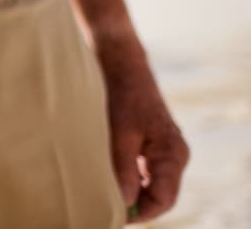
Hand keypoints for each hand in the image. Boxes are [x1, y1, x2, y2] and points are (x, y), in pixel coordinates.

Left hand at [99, 40, 187, 220]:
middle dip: (134, 206)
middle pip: (158, 195)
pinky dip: (128, 178)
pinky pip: (143, 170)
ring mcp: (164, 149)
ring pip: (150, 184)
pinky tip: (105, 177)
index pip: (163, 200)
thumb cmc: (119, 94)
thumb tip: (124, 203)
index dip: (139, 214)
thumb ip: (123, 169)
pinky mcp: (150, 142)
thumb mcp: (119, 134)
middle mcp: (174, 156)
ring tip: (101, 195)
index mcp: (172, 156)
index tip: (113, 216)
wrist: (119, 62)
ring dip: (130, 192)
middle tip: (103, 210)